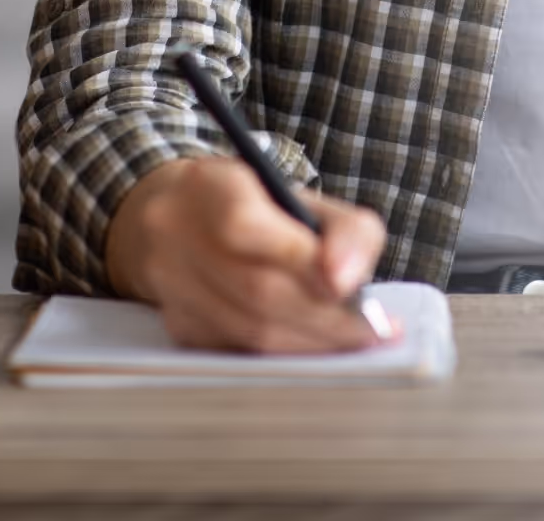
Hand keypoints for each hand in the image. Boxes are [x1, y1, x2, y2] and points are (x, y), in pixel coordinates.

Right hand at [104, 154, 392, 353]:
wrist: (170, 216)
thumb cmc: (249, 204)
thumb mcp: (297, 194)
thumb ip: (342, 229)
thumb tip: (350, 281)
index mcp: (209, 188)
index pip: (247, 228)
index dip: (301, 260)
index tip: (352, 286)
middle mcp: (177, 237)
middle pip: (256, 289)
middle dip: (324, 315)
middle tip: (373, 329)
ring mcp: (172, 288)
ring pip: (249, 331)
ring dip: (311, 343)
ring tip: (355, 341)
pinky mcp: (178, 328)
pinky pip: (240, 352)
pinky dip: (286, 355)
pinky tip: (317, 349)